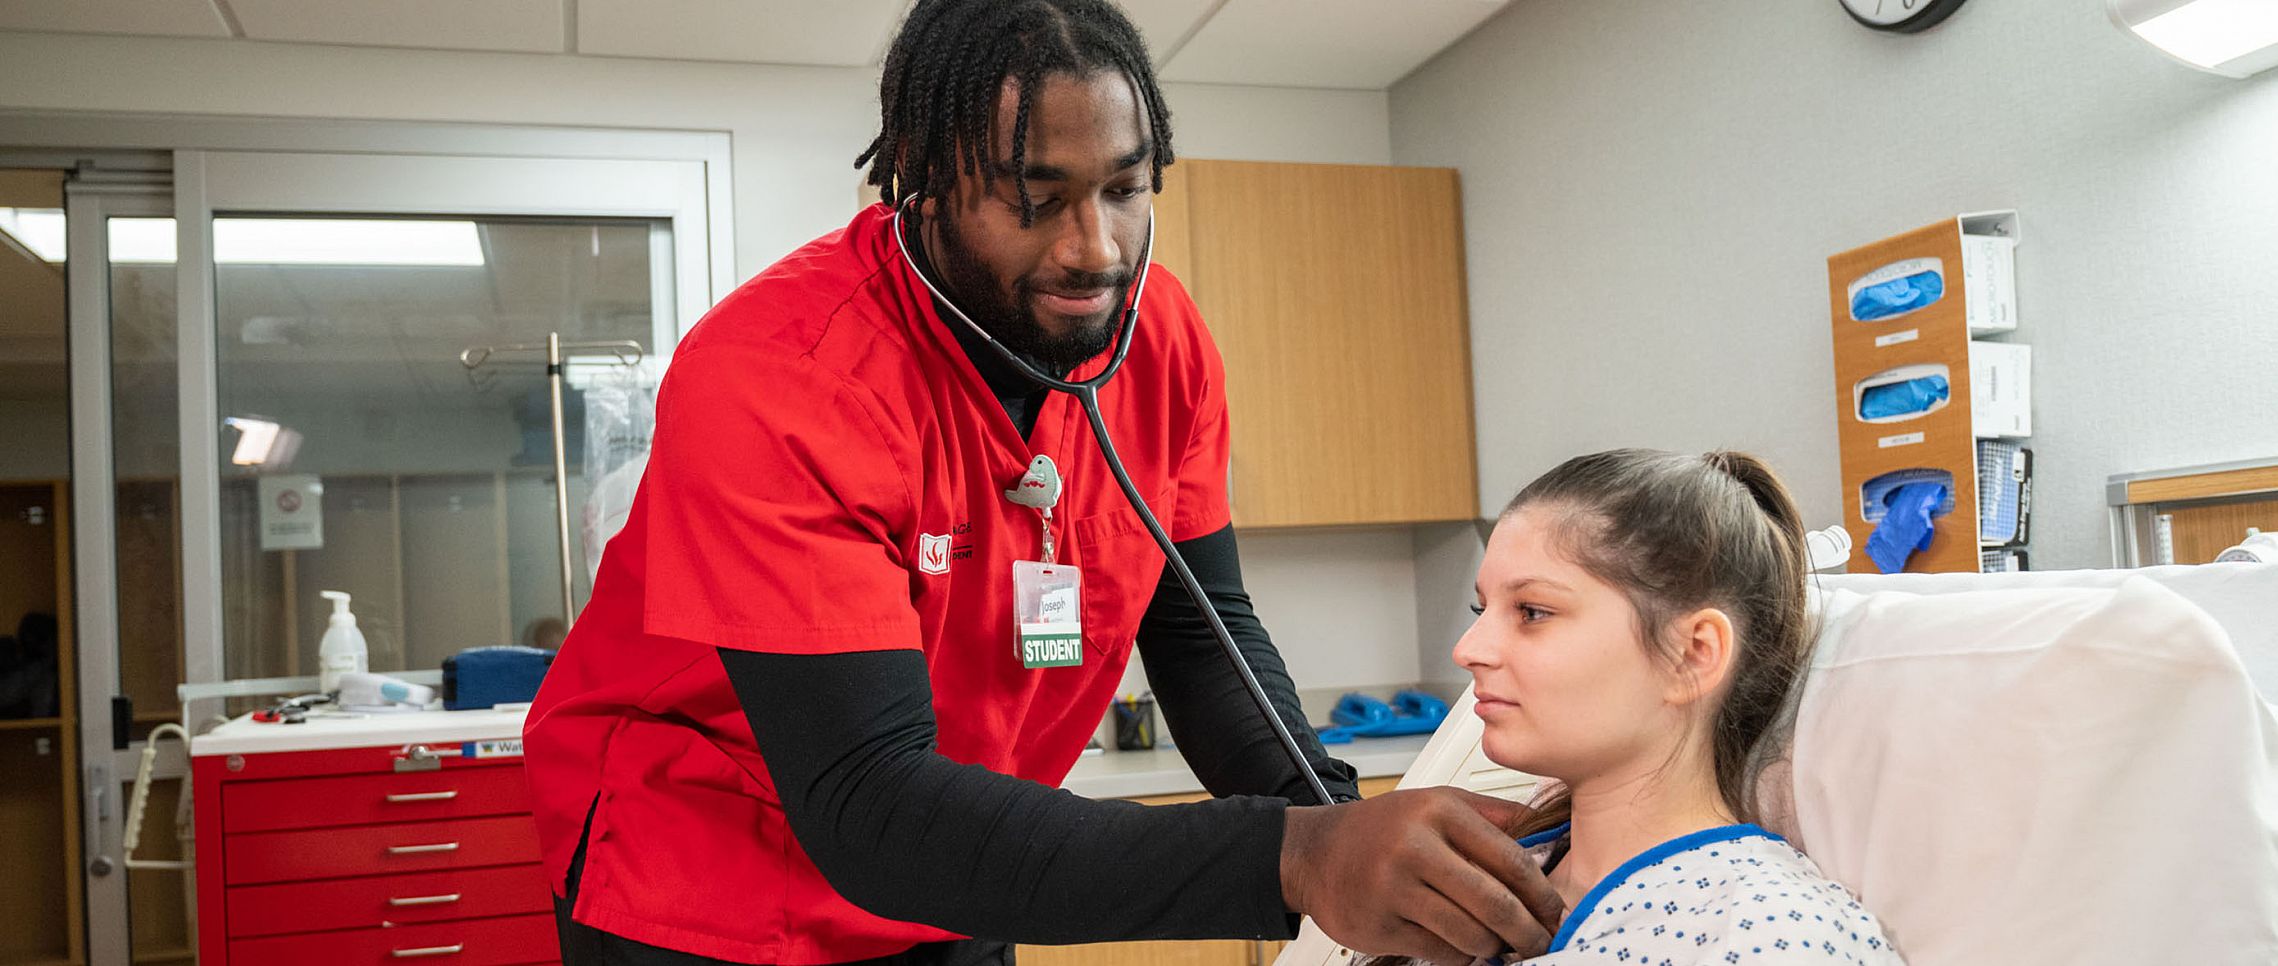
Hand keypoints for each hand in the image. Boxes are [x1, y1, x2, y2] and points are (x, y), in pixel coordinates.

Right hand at [1280, 787, 1562, 964]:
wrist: (1314, 853)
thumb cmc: (1382, 829)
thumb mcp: (1436, 802)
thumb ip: (1492, 814)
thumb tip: (1549, 831)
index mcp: (1438, 812)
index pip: (1510, 860)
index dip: (1541, 895)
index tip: (1554, 911)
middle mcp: (1415, 847)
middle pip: (1495, 904)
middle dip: (1527, 932)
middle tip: (1539, 942)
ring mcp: (1394, 888)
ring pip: (1470, 935)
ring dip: (1494, 947)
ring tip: (1498, 943)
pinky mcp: (1380, 925)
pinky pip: (1440, 951)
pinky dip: (1460, 955)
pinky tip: (1461, 946)